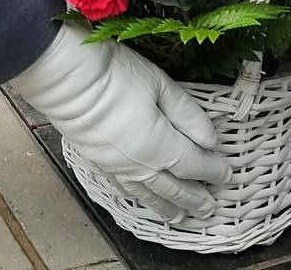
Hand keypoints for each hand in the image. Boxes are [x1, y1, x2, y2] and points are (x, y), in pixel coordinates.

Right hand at [7, 22, 229, 222]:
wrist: (64, 77)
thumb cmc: (114, 75)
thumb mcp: (159, 85)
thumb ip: (187, 114)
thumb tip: (210, 139)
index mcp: (160, 147)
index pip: (193, 164)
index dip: (212, 169)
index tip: (226, 173)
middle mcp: (139, 165)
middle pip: (173, 187)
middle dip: (194, 197)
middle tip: (209, 207)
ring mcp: (117, 166)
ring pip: (148, 194)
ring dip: (167, 206)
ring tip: (181, 216)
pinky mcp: (98, 161)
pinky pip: (124, 188)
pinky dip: (139, 197)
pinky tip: (142, 198)